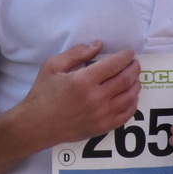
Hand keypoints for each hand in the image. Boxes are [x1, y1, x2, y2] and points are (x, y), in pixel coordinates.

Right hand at [10, 43, 140, 147]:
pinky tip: (130, 96)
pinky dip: (132, 103)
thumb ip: (76, 53)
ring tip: (134, 78)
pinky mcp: (102, 127)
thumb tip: (97, 45)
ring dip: (136, 84)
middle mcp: (95, 98)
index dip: (125, 57)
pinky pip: (126, 115)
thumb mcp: (52, 66)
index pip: (114, 65)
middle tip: (134, 63)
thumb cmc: (43, 94)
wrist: (36, 125)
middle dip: (134, 68)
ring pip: (129, 97)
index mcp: (83, 81)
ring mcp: (101, 115)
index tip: (129, 53)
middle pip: (125, 80)